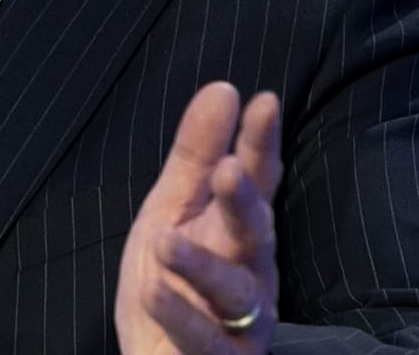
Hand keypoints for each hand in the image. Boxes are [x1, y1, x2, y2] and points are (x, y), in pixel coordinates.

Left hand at [115, 82, 282, 353]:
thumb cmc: (169, 283)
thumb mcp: (170, 211)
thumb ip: (194, 156)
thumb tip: (223, 88)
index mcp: (237, 231)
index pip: (256, 181)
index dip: (261, 145)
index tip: (264, 102)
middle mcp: (251, 273)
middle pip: (255, 235)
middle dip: (244, 203)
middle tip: (229, 171)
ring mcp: (241, 321)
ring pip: (235, 292)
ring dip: (202, 264)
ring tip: (165, 239)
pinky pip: (206, 341)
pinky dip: (180, 315)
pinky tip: (153, 291)